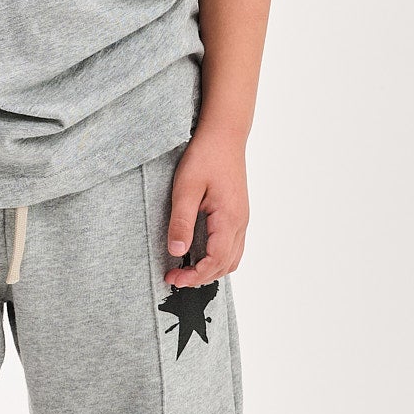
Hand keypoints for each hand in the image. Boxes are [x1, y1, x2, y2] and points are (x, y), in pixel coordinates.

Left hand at [163, 126, 248, 286]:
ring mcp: (241, 219)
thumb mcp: (186, 188)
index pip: (215, 261)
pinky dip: (217, 258)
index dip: (194, 276)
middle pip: (225, 265)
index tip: (172, 278)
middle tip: (174, 278)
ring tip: (185, 270)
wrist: (224, 134)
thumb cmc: (205, 156)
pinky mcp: (237, 214)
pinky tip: (198, 253)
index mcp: (229, 219)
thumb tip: (177, 253)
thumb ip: (181, 222)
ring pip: (232, 258)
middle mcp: (240, 223)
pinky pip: (232, 246)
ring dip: (210, 269)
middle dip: (200, 277)